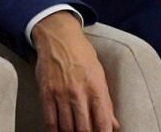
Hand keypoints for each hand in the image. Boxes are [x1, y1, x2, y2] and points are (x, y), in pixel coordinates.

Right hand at [31, 12, 119, 131]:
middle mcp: (79, 92)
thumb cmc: (82, 55)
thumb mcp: (99, 75)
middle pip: (84, 129)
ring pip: (66, 128)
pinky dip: (54, 131)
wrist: (58, 37)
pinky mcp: (46, 93)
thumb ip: (106, 102)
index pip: (103, 122)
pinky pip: (50, 120)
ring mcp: (61, 93)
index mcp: (96, 88)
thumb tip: (114, 125)